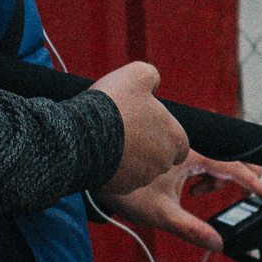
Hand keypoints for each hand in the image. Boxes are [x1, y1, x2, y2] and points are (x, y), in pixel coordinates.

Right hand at [93, 61, 190, 193]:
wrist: (81, 135)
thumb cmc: (115, 103)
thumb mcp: (138, 73)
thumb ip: (152, 76)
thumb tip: (153, 83)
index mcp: (176, 140)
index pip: (180, 142)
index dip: (165, 132)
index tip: (148, 122)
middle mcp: (164, 163)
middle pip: (160, 156)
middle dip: (147, 145)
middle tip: (126, 127)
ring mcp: (142, 178)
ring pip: (141, 168)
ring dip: (130, 156)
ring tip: (110, 138)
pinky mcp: (121, 187)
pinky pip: (121, 178)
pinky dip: (114, 167)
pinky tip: (100, 151)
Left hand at [95, 152, 261, 251]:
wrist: (91, 161)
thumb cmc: (122, 186)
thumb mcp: (160, 213)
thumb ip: (191, 229)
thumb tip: (218, 244)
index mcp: (191, 159)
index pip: (233, 170)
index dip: (254, 185)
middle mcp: (184, 149)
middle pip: (224, 161)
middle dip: (233, 179)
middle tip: (230, 196)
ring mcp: (173, 147)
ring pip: (205, 160)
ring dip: (208, 178)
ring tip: (194, 193)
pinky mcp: (162, 150)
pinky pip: (189, 157)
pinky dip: (192, 171)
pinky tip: (179, 183)